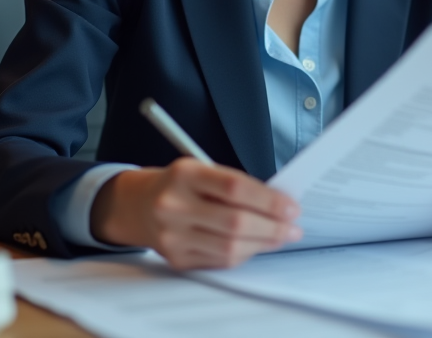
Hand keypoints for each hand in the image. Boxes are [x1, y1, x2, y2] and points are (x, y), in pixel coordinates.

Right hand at [90, 159, 301, 268]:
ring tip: (280, 236)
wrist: (139, 205)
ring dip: (263, 244)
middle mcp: (174, 205)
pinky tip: (255, 245)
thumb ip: (237, 184)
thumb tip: (279, 203)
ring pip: (230, 248)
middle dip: (272, 227)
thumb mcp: (203, 169)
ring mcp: (173, 236)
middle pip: (235, 223)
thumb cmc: (180, 184)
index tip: (290, 206)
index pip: (235, 188)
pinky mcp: (176, 259)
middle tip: (293, 227)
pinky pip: (219, 261)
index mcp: (184, 174)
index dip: (269, 200)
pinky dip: (244, 254)